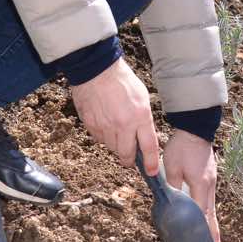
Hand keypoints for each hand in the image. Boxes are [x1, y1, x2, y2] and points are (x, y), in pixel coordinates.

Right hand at [70, 57, 158, 173]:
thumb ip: (144, 120)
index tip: (151, 172)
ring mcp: (105, 126)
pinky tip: (104, 122)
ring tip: (116, 129)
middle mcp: (123, 125)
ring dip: (115, 145)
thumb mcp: (142, 98)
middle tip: (130, 158)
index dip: (150, 163)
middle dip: (130, 160)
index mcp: (140, 117)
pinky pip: (98, 139)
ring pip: (112, 148)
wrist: (96, 69)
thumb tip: (143, 139)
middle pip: (127, 154)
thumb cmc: (122, 81)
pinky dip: (103, 136)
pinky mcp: (91, 125)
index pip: (148, 147)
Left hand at [163, 130, 220, 241]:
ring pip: (211, 206)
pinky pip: (209, 198)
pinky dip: (209, 210)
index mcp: (200, 185)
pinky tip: (206, 215)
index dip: (201, 229)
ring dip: (212, 222)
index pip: (201, 212)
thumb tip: (169, 203)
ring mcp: (211, 181)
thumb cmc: (182, 146)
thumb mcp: (172, 166)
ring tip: (214, 237)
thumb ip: (171, 186)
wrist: (195, 128)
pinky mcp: (210, 176)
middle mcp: (209, 185)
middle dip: (212, 231)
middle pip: (210, 213)